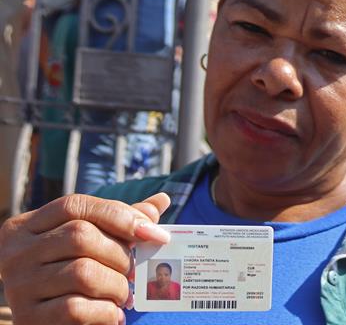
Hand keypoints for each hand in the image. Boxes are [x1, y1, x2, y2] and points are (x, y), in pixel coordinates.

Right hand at [0, 193, 170, 323]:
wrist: (47, 324)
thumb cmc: (72, 276)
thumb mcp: (91, 244)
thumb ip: (120, 223)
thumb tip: (161, 200)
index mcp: (28, 226)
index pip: (76, 205)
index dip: (120, 215)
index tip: (156, 234)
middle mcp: (16, 252)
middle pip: (80, 236)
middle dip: (121, 254)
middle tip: (137, 271)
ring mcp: (18, 285)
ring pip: (83, 272)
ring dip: (117, 285)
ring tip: (125, 295)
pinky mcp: (28, 317)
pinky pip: (75, 308)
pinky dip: (105, 311)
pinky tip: (114, 315)